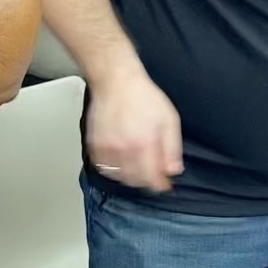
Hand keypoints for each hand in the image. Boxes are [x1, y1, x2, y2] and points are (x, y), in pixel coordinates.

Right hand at [86, 59, 182, 192]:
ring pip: (119, 177)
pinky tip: (122, 162)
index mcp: (144, 144)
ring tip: (138, 169)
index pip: (152, 178)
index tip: (164, 185)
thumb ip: (172, 148)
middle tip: (153, 175)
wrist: (116, 81)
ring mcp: (106, 149)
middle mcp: (123, 150)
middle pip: (135, 180)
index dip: (160, 184)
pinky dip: (114, 170)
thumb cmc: (143, 97)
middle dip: (146, 181)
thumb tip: (173, 170)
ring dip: (130, 177)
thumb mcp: (169, 119)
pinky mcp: (94, 146)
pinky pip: (104, 168)